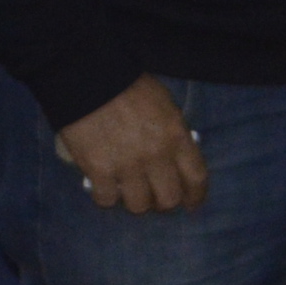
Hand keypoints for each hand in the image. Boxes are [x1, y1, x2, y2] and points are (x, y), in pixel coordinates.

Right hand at [57, 75, 207, 212]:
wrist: (89, 78)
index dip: (195, 196)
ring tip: (127, 192)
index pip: (196, 178)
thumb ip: (173, 134)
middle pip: (168, 199)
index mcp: (176, 137)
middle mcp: (156, 156)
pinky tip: (104, 187)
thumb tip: (174, 159)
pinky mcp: (99, 171)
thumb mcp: (165, 106)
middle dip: (163, 203)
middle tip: (154, 198)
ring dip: (135, 202)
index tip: (190, 203)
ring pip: (139, 206)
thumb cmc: (129, 87)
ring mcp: (127, 166)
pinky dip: (106, 197)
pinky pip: (107, 199)